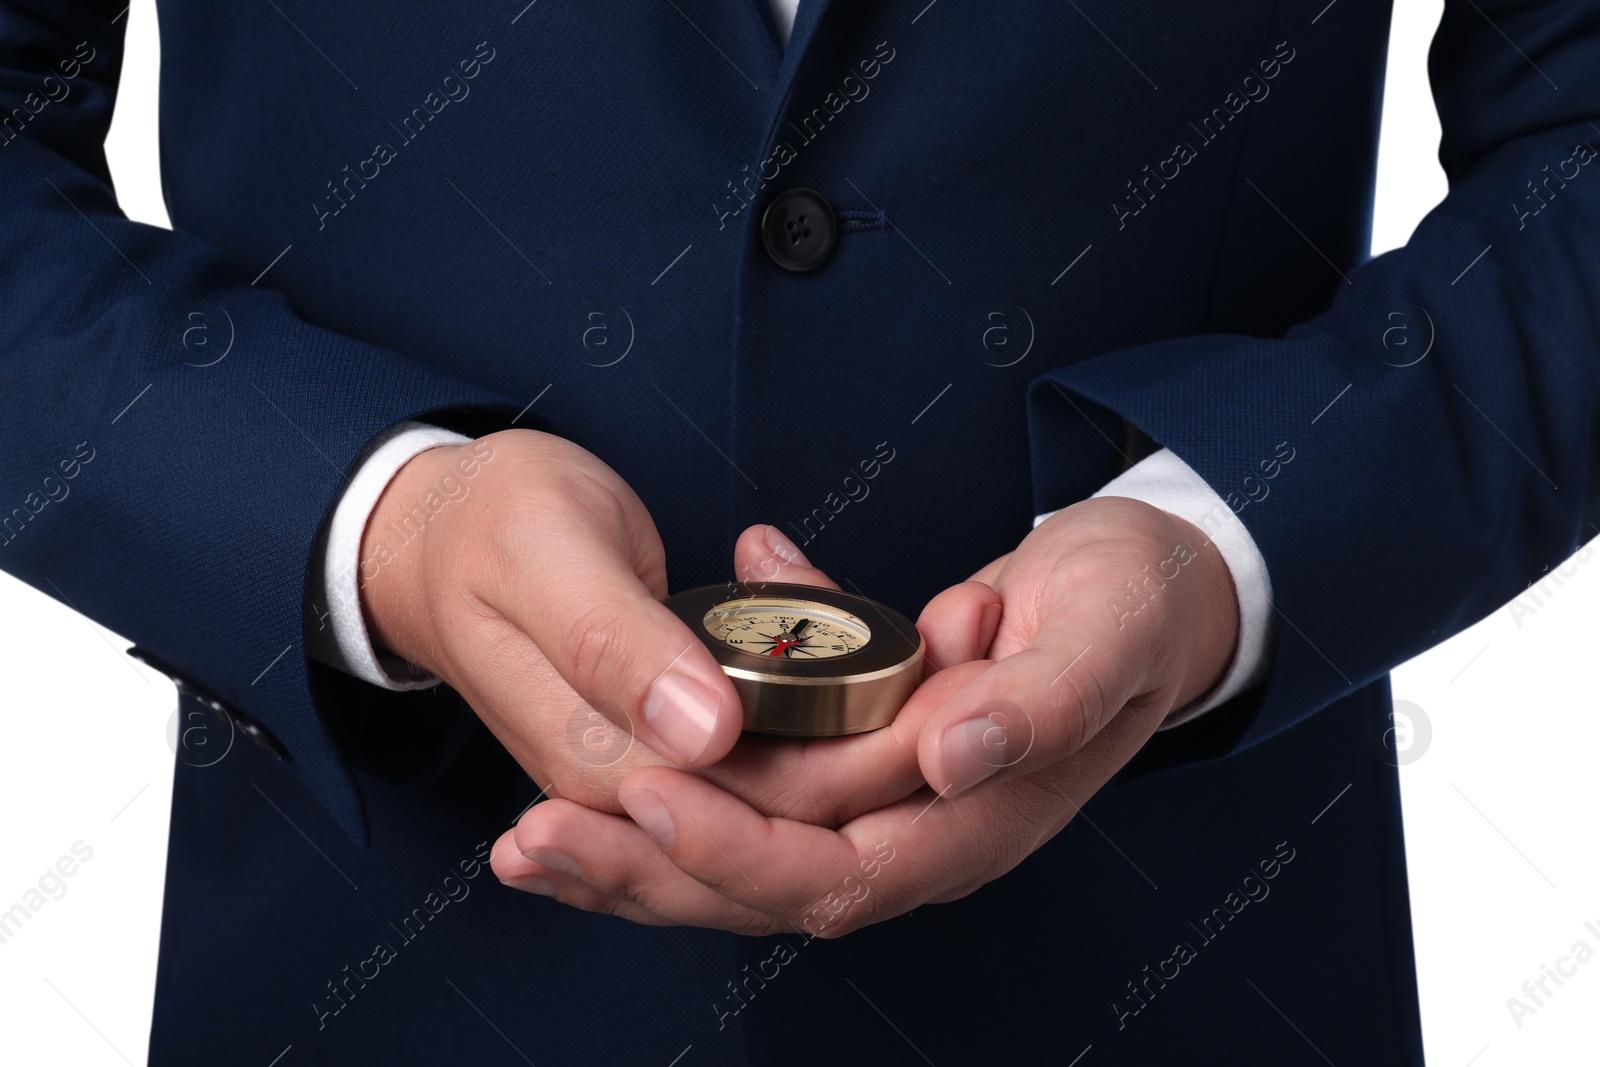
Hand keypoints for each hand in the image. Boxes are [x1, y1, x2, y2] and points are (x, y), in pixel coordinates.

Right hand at [359, 430, 995, 826]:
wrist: (440, 533)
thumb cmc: (486, 528)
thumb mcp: (540, 560)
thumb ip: (614, 647)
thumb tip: (703, 735)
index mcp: (606, 760)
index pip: (768, 802)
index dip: (873, 746)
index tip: (951, 662)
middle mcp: (642, 790)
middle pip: (807, 804)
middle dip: (904, 731)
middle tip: (976, 623)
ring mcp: (665, 773)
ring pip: (808, 783)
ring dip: (892, 717)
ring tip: (966, 620)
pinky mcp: (687, 741)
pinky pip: (785, 750)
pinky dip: (853, 705)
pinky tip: (914, 649)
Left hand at [489, 497, 1238, 934]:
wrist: (1147, 592)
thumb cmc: (1133, 610)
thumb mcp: (1106, 636)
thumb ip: (1040, 703)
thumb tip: (952, 756)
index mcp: (977, 825)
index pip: (837, 874)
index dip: (736, 852)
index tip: (644, 800)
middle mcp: (919, 833)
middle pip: (762, 887)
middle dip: (644, 871)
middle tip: (530, 843)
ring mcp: (882, 802)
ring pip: (739, 850)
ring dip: (634, 844)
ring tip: (526, 838)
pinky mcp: (856, 760)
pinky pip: (753, 785)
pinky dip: (677, 771)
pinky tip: (593, 750)